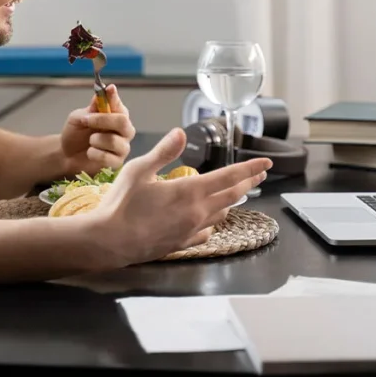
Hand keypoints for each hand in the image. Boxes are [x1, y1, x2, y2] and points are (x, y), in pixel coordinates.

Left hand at [59, 84, 135, 175]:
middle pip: (123, 122)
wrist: (66, 154)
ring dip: (96, 140)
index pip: (119, 104)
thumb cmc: (76, 132)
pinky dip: (95, 154)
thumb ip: (94, 106)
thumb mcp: (79, 116)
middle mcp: (124, 130)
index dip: (113, 98)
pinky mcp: (118, 162)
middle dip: (102, 120)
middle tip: (86, 120)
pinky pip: (109, 157)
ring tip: (89, 141)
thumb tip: (109, 89)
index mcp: (117, 115)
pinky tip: (91, 152)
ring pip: (115, 141)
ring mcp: (123, 147)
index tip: (107, 90)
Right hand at [90, 128, 271, 265]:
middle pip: (232, 195)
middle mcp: (197, 212)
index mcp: (190, 191)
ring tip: (237, 192)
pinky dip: (212, 221)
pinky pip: (206, 231)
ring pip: (222, 213)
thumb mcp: (139, 170)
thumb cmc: (121, 204)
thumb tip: (181, 133)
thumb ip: (164, 152)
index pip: (229, 176)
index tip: (266, 163)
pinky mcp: (182, 244)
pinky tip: (209, 220)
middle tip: (259, 174)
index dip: (249, 168)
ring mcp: (191, 230)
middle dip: (248, 182)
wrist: (109, 241)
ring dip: (232, 200)